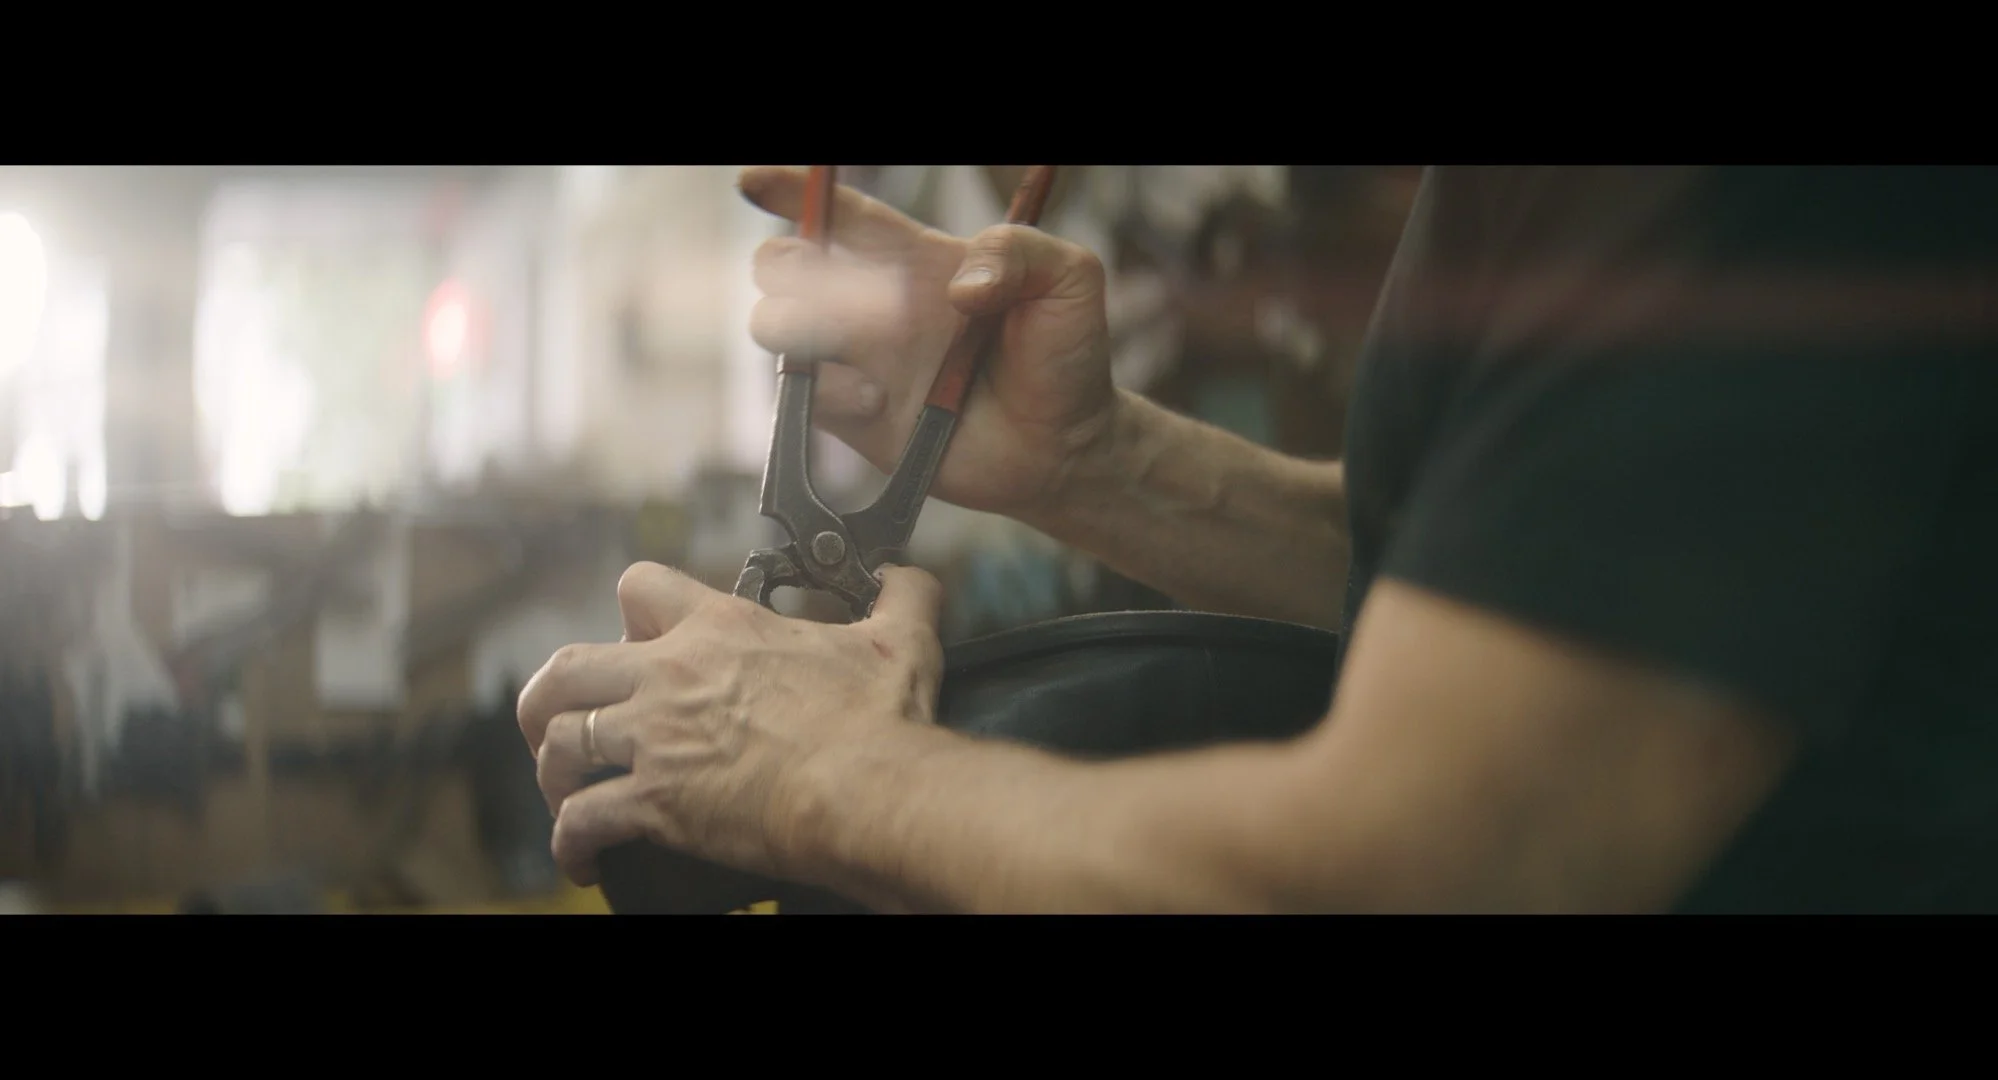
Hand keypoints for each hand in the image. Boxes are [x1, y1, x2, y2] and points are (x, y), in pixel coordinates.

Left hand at [516, 561, 946, 886]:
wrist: (868, 790)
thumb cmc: (879, 720)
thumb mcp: (901, 640)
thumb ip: (902, 595)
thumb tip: (909, 577)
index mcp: (720, 630)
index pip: (638, 589)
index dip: (630, 614)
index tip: (637, 640)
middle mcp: (670, 675)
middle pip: (566, 668)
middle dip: (549, 697)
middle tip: (556, 720)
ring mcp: (654, 739)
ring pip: (560, 743)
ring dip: (554, 771)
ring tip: (566, 792)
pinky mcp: (653, 802)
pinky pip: (581, 820)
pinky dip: (571, 841)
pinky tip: (580, 858)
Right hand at [739, 165, 1121, 520]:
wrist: (1064, 447)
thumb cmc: (1066, 356)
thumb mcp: (1068, 280)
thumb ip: (1020, 252)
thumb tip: (958, 286)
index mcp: (914, 260)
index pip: (841, 214)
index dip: (793, 193)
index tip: (754, 184)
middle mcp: (873, 306)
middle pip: (784, 264)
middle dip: (791, 266)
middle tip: (855, 294)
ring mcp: (857, 361)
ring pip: (775, 325)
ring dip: (803, 328)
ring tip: (870, 347)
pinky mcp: (852, 418)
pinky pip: (802, 396)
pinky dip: (831, 392)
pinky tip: (880, 402)